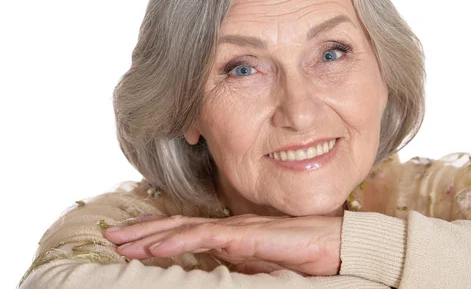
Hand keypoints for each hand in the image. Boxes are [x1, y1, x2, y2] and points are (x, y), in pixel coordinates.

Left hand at [103, 213, 341, 275]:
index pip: (187, 230)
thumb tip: (217, 269)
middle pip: (178, 225)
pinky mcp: (245, 235)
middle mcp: (228, 227)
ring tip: (121, 241)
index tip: (133, 239)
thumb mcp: (263, 264)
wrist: (333, 245)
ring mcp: (235, 229)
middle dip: (142, 231)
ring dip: (150, 235)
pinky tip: (157, 246)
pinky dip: (179, 239)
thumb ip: (239, 263)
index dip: (159, 232)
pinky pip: (206, 236)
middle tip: (112, 235)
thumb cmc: (304, 253)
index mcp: (232, 235)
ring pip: (184, 228)